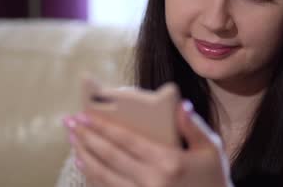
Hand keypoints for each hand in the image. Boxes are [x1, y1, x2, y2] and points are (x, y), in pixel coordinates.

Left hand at [62, 100, 233, 186]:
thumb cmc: (213, 179)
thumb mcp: (211, 150)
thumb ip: (193, 126)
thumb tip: (179, 104)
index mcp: (169, 162)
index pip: (127, 141)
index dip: (102, 127)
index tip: (84, 115)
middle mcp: (152, 181)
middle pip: (110, 156)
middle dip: (87, 138)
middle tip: (70, 123)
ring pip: (104, 176)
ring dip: (85, 156)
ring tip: (73, 141)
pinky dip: (93, 178)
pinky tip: (85, 165)